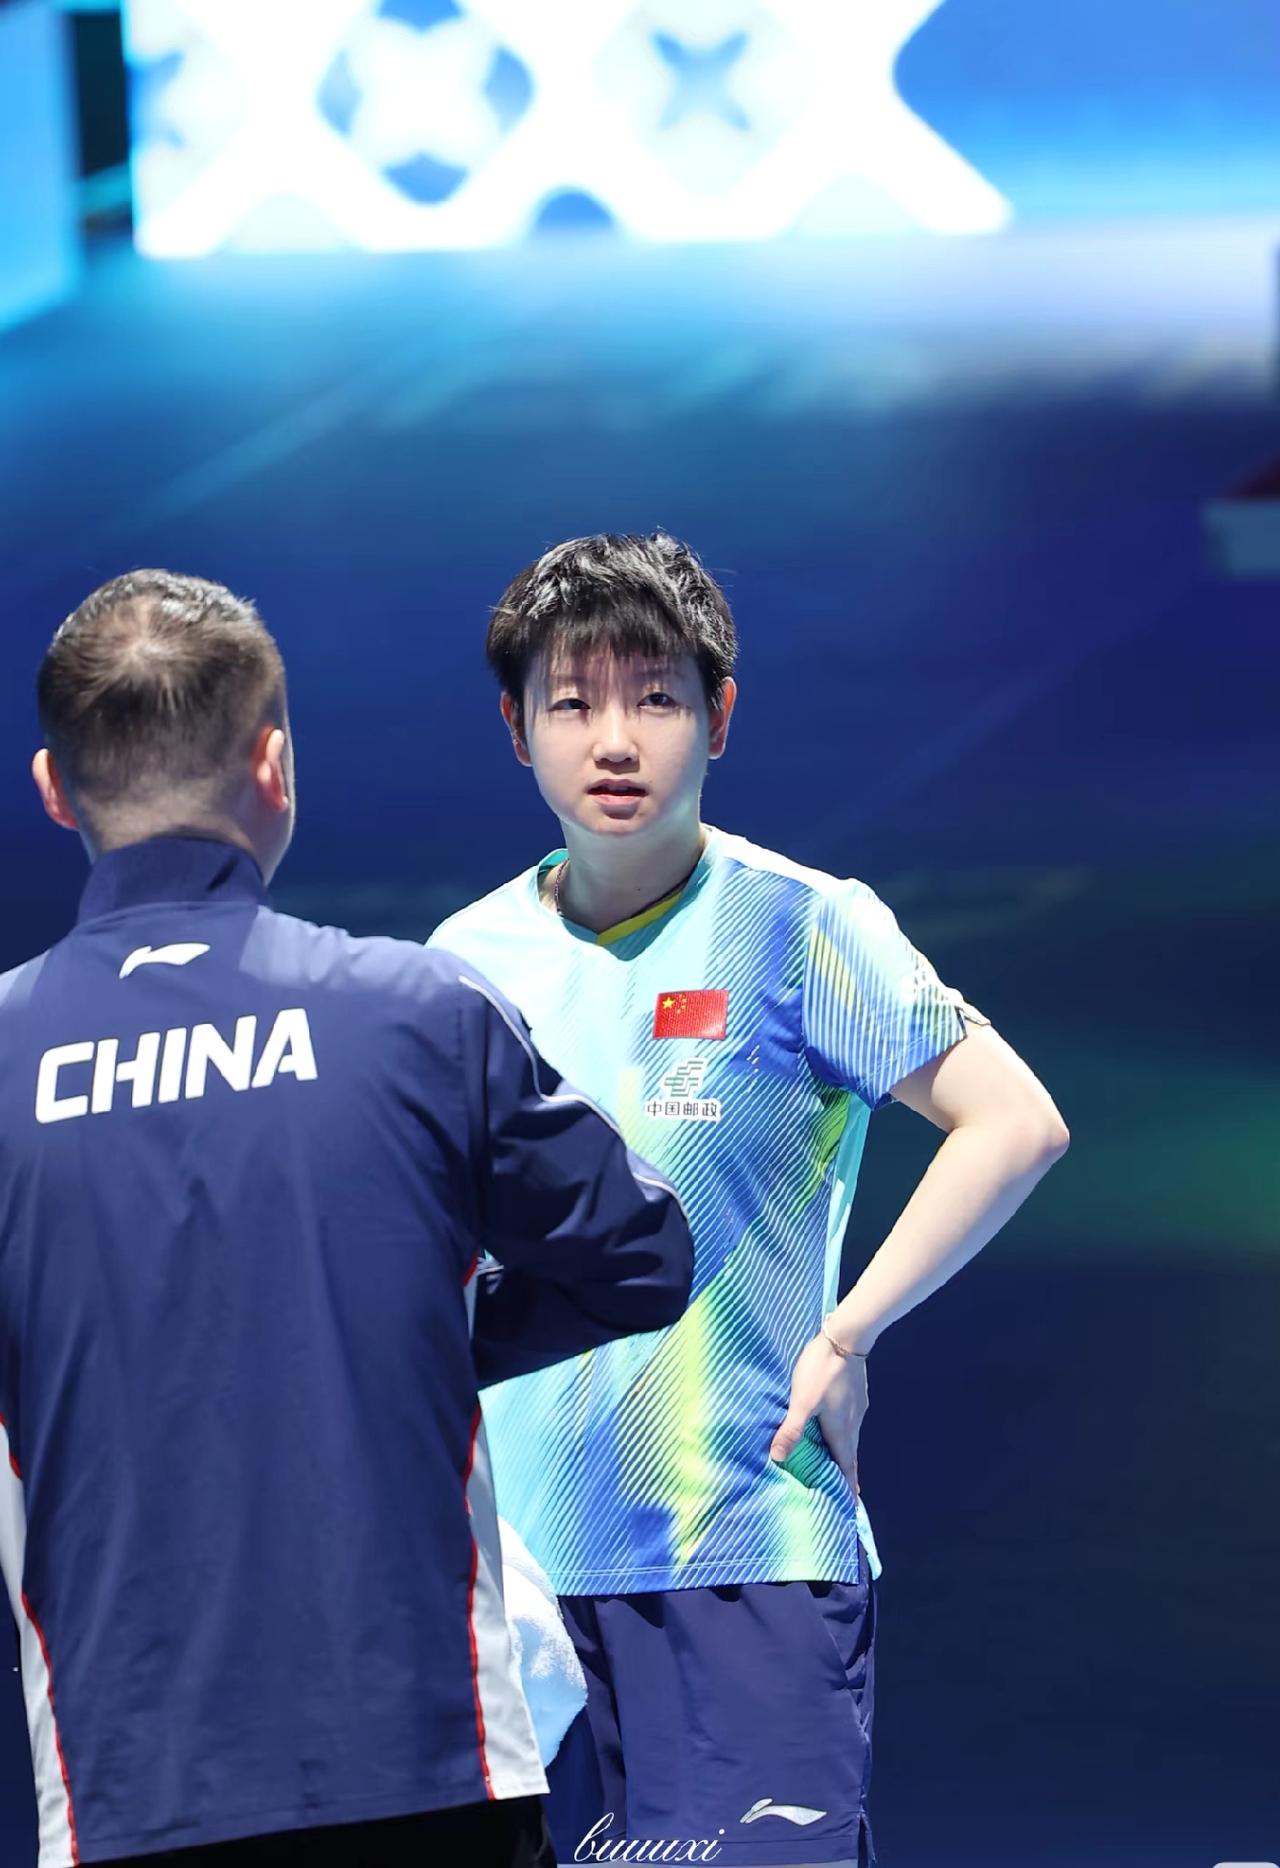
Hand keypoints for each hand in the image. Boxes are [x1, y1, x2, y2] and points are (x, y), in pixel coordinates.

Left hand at [769, 1332, 868, 1497]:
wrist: (846, 1339)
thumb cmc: (822, 1371)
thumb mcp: (802, 1402)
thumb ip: (791, 1430)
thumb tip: (778, 1458)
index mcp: (840, 1430)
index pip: (846, 1466)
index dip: (848, 1486)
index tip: (852, 1506)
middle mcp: (853, 1423)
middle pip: (849, 1455)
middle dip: (846, 1473)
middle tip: (842, 1490)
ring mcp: (857, 1408)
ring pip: (850, 1438)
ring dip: (844, 1453)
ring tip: (837, 1463)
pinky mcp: (856, 1394)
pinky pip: (850, 1422)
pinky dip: (843, 1434)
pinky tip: (835, 1427)